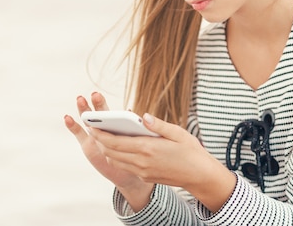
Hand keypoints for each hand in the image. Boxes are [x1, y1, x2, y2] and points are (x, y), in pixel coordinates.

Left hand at [91, 112, 236, 212]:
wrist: (199, 175)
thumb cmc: (190, 151)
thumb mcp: (178, 133)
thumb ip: (158, 125)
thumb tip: (144, 116)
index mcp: (148, 148)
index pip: (116, 142)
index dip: (101, 134)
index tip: (92, 125)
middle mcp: (142, 162)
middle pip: (111, 152)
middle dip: (100, 141)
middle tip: (94, 129)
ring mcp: (143, 172)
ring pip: (116, 161)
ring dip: (107, 150)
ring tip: (104, 137)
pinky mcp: (145, 177)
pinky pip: (125, 167)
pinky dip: (118, 157)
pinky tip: (120, 147)